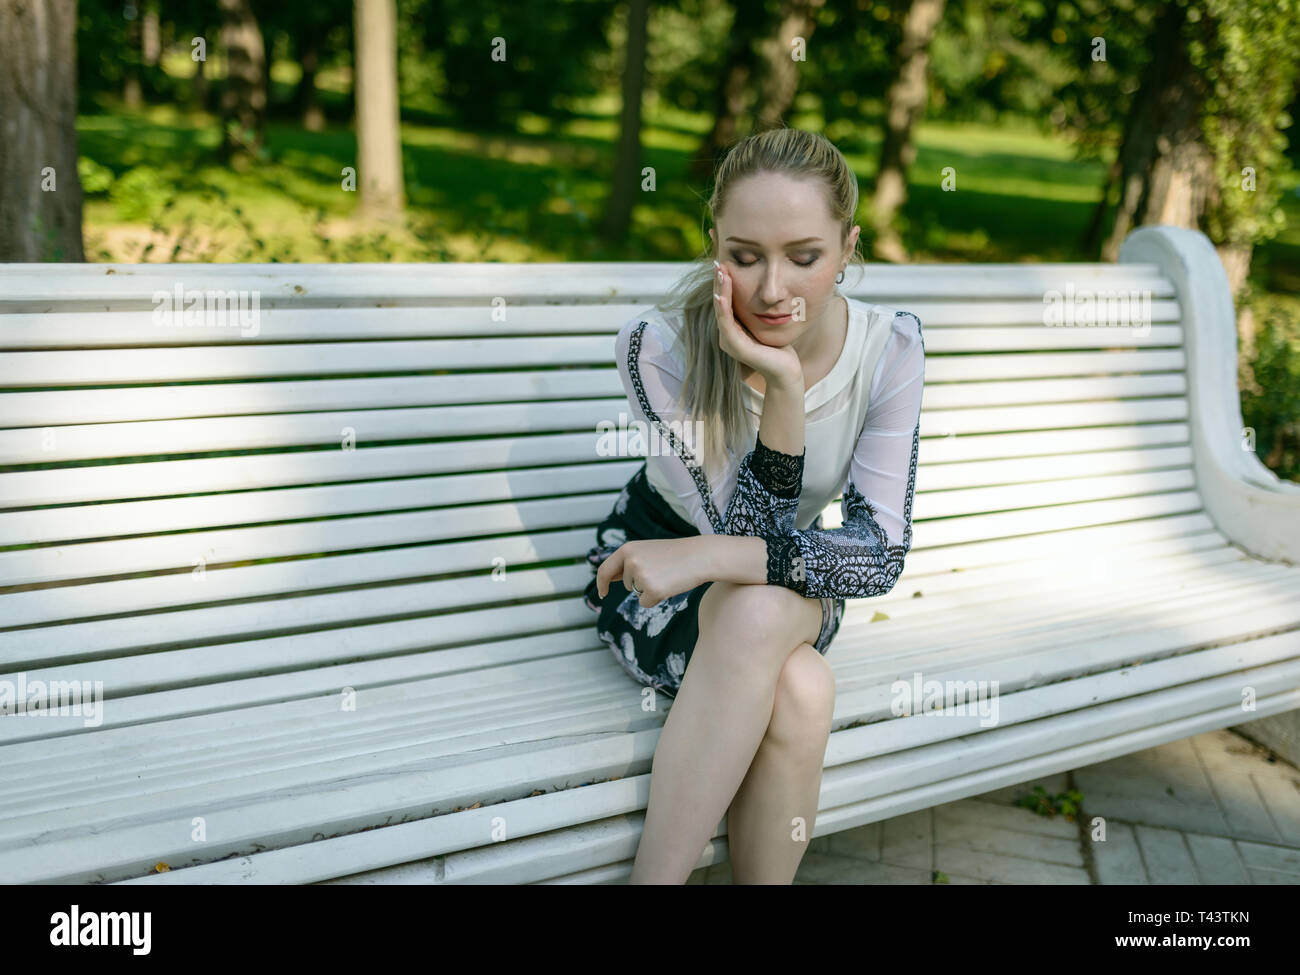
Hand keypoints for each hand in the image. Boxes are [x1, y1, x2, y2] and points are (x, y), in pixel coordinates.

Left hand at [595, 537, 703, 607]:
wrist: (700, 556)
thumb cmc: (675, 554)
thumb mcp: (646, 551)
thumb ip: (628, 562)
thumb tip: (611, 578)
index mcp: (627, 549)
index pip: (604, 569)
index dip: (602, 583)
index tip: (603, 593)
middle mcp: (630, 562)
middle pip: (628, 585)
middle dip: (641, 584)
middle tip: (661, 571)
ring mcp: (640, 576)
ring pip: (638, 594)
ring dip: (650, 590)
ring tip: (667, 575)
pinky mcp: (651, 590)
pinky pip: (646, 603)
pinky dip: (657, 599)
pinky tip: (669, 585)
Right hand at [714, 261, 802, 388]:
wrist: (786, 371)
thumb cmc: (779, 348)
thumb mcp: (766, 323)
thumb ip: (758, 310)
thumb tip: (764, 290)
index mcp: (732, 329)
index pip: (725, 302)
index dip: (723, 284)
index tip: (724, 264)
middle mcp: (726, 335)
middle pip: (720, 303)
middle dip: (719, 283)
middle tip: (718, 263)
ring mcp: (729, 341)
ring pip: (721, 311)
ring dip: (720, 291)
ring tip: (720, 273)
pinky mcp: (735, 347)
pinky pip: (726, 323)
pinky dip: (723, 308)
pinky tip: (722, 295)